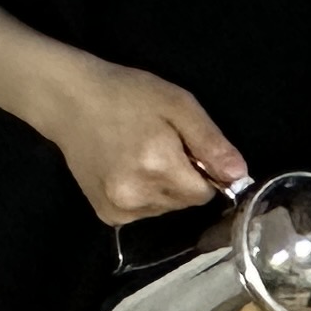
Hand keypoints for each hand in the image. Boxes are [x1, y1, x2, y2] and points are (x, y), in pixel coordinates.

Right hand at [30, 50, 245, 224]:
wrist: (71, 101)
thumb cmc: (128, 95)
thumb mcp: (178, 104)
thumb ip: (211, 143)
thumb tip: (239, 175)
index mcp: (159, 168)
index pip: (205, 193)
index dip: (203, 170)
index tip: (186, 147)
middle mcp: (138, 196)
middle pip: (184, 202)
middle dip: (183, 178)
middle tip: (160, 145)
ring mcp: (118, 210)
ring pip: (164, 208)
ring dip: (162, 187)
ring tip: (140, 154)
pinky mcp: (105, 215)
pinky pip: (142, 212)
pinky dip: (142, 195)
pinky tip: (126, 169)